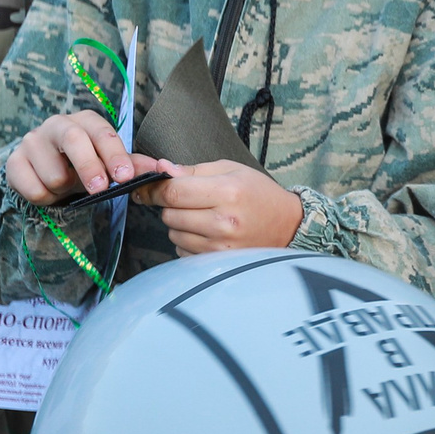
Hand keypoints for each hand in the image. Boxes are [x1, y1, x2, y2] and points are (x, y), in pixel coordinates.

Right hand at [5, 109, 134, 203]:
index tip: (125, 176)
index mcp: (86, 121)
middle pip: (74, 141)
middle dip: (89, 167)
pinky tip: (47, 188)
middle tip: (100, 189)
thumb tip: (163, 169)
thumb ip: (134, 165)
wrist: (43, 169)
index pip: (103, 133)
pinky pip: (34, 189)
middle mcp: (57, 124)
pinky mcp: (14, 162)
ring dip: (65, 190)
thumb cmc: (83, 162)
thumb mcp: (109, 162)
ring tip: (66, 185)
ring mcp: (32, 141)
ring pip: (54, 174)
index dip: (115, 155)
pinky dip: (45, 198)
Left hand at [134, 158, 303, 252]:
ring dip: (179, 225)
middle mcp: (223, 222)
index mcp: (227, 192)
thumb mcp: (231, 170)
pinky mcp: (217, 263)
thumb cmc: (258, 193)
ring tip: (203, 217)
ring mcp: (220, 247)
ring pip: (173, 234)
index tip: (146, 188)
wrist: (287, 226)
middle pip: (170, 215)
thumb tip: (162, 170)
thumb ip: (194, 170)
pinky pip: (182, 251)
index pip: (174, 192)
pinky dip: (188, 242)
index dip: (154, 189)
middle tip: (189, 201)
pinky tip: (207, 234)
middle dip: (171, 206)